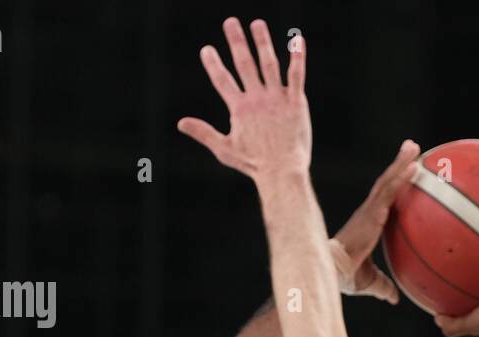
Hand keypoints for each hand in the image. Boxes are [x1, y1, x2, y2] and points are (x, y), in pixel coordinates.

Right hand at [176, 18, 309, 181]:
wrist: (282, 171)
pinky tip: (298, 40)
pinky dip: (298, 57)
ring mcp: (277, 99)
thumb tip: (180, 123)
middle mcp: (257, 99)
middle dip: (236, 41)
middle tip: (230, 22)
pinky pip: (297, 75)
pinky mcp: (296, 102)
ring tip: (257, 23)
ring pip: (269, 64)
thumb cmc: (253, 164)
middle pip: (244, 63)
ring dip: (263, 42)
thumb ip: (203, 132)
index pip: (222, 80)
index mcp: (239, 108)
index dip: (213, 63)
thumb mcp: (224, 149)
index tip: (206, 49)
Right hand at [330, 140, 420, 302]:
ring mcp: (370, 210)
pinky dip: (402, 176)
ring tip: (413, 146)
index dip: (393, 186)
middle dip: (398, 165)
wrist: (334, 272)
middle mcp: (368, 212)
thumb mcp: (370, 282)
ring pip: (388, 181)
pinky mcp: (372, 212)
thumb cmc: (346, 276)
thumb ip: (383, 286)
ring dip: (401, 162)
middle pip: (386, 183)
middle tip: (412, 148)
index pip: (383, 201)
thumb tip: (393, 298)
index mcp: (367, 224)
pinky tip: (415, 165)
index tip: (403, 174)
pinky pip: (391, 191)